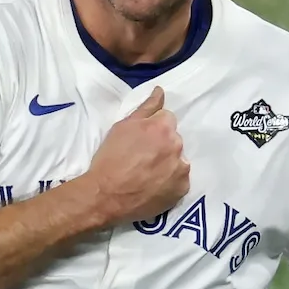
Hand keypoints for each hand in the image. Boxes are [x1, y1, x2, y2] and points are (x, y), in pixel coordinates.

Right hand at [80, 87, 189, 227]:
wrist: (106, 196)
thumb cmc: (110, 158)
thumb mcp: (123, 126)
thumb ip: (146, 107)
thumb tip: (161, 91)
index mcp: (163, 126)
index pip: (167, 119)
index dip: (153, 129)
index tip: (141, 141)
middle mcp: (177, 145)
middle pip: (174, 140)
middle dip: (163, 145)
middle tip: (143, 159)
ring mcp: (181, 169)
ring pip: (178, 160)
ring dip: (168, 164)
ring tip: (148, 175)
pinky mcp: (182, 189)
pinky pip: (180, 181)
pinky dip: (170, 182)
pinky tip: (154, 187)